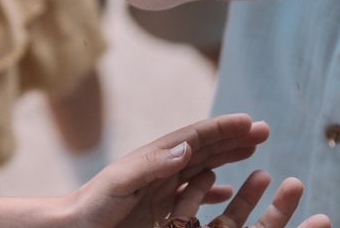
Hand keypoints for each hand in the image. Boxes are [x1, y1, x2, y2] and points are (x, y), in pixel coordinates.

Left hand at [69, 114, 327, 227]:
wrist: (76, 226)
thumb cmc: (95, 203)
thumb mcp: (122, 182)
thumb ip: (153, 165)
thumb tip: (187, 147)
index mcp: (158, 156)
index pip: (198, 136)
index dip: (224, 128)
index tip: (249, 121)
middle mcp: (166, 167)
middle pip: (208, 147)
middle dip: (235, 137)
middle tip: (263, 130)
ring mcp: (166, 186)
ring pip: (206, 166)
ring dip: (229, 156)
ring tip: (252, 149)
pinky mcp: (163, 207)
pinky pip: (196, 195)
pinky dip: (216, 191)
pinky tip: (229, 192)